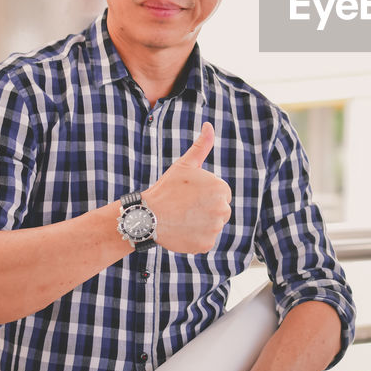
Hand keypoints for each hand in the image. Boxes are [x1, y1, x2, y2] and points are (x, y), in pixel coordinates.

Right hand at [142, 122, 232, 253]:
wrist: (147, 217)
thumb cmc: (166, 189)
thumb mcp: (185, 164)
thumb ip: (201, 146)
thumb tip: (209, 125)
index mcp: (221, 189)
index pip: (221, 193)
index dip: (204, 194)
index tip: (189, 195)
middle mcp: (223, 210)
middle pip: (219, 210)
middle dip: (205, 208)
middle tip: (184, 207)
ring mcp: (214, 229)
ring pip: (212, 225)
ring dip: (200, 223)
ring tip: (182, 218)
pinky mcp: (206, 245)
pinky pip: (205, 240)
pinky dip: (195, 237)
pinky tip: (182, 230)